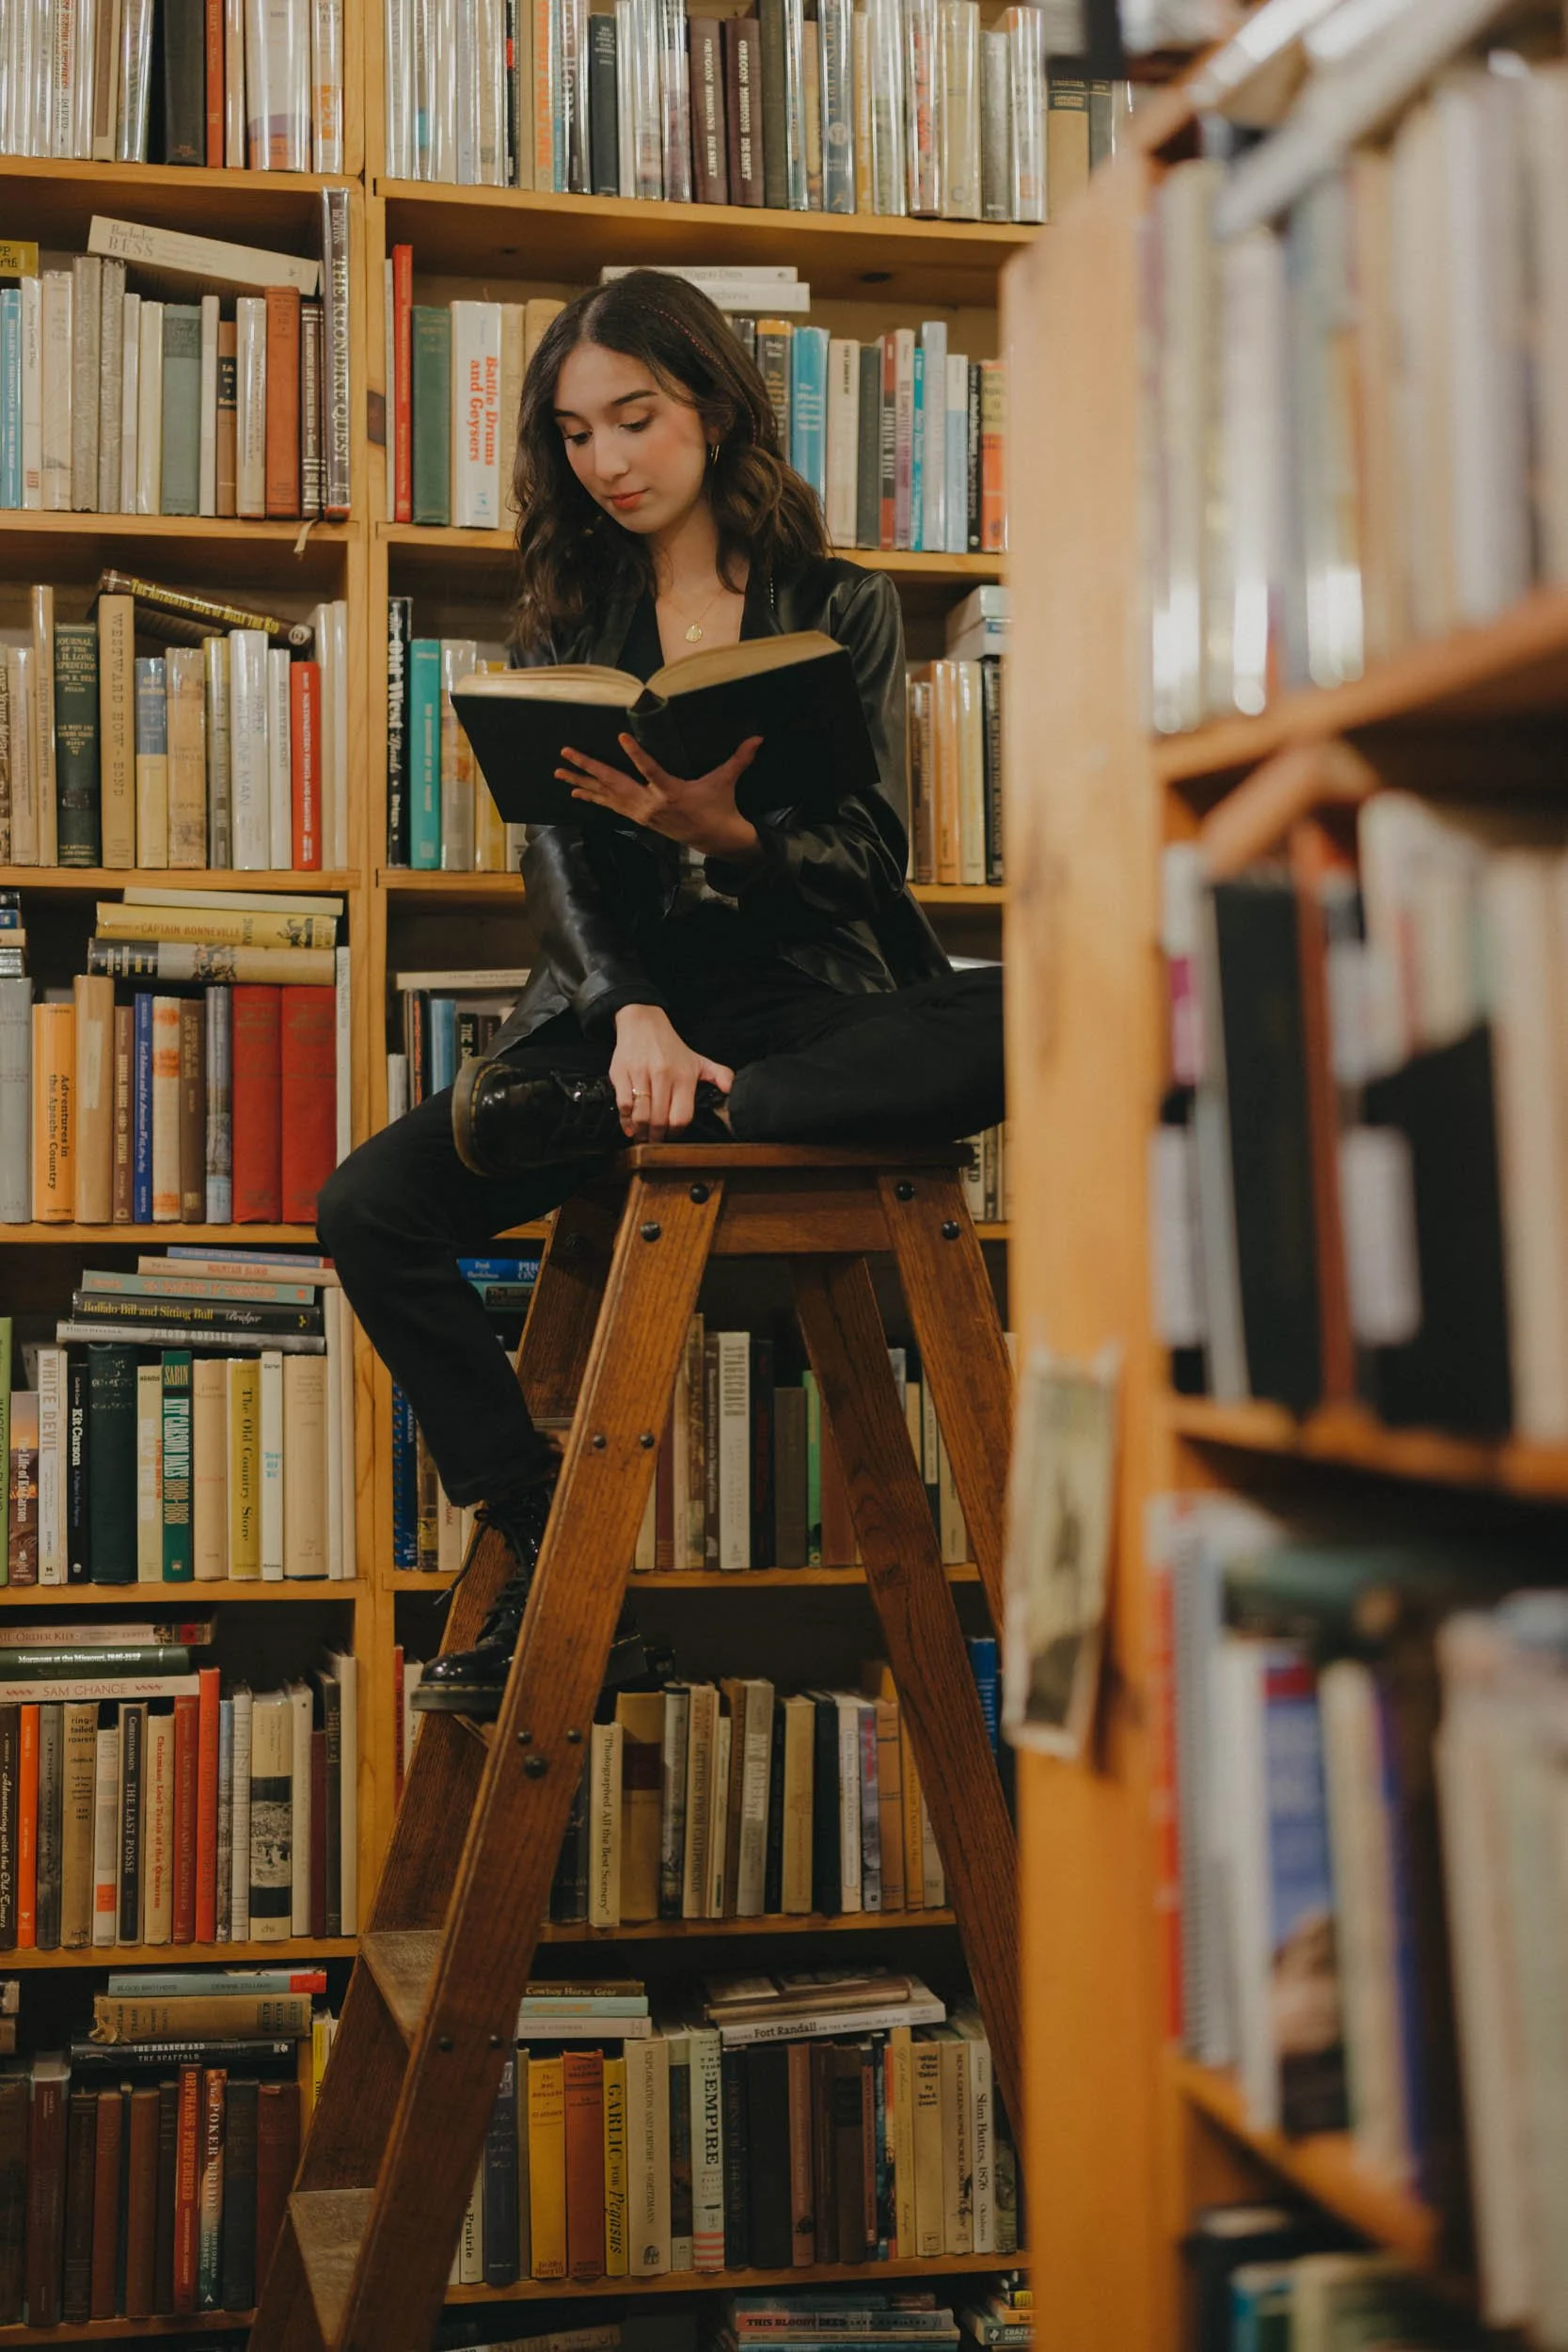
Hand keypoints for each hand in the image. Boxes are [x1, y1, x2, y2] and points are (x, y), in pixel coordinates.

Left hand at [558, 733, 764, 860]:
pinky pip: (610, 805)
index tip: (621, 738)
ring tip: (560, 771)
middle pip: (614, 782)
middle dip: (588, 766)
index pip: (651, 770)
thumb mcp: (726, 781)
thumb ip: (740, 758)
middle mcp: (651, 803)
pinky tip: (576, 789)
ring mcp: (642, 812)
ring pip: (606, 795)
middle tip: (567, 752)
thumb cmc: (720, 806)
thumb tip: (759, 739)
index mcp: (671, 792)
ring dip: (582, 782)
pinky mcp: (639, 818)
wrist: (716, 839)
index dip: (636, 755)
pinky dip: (593, 796)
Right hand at [611, 1005, 733, 1140]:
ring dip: (641, 1132)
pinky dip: (625, 1120)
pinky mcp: (621, 1073)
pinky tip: (630, 1124)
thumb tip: (733, 1090)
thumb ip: (720, 1076)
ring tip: (642, 1136)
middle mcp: (663, 1075)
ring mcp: (641, 1074)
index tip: (672, 1136)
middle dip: (657, 1137)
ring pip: (641, 1115)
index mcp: (684, 1077)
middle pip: (660, 1121)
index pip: (681, 1117)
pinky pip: (623, 1105)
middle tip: (655, 1142)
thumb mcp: (699, 1060)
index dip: (676, 1133)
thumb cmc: (671, 1048)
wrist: (643, 1023)